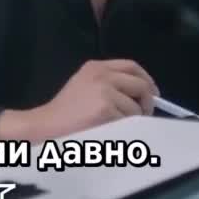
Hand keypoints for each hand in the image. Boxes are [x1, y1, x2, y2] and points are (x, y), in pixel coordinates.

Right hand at [0, 59, 158, 140]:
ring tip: (116, 127)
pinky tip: (108, 132)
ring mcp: (104, 91)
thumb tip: (143, 94)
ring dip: (132, 120)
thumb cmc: (65, 113)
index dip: (146, 81)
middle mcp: (101, 75)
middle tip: (143, 115)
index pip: (132, 67)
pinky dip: (124, 130)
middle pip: (141, 85)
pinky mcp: (106, 109)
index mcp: (95, 67)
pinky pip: (129, 122)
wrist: (45, 126)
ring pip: (136, 108)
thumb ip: (109, 84)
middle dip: (146, 102)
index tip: (152, 95)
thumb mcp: (84, 86)